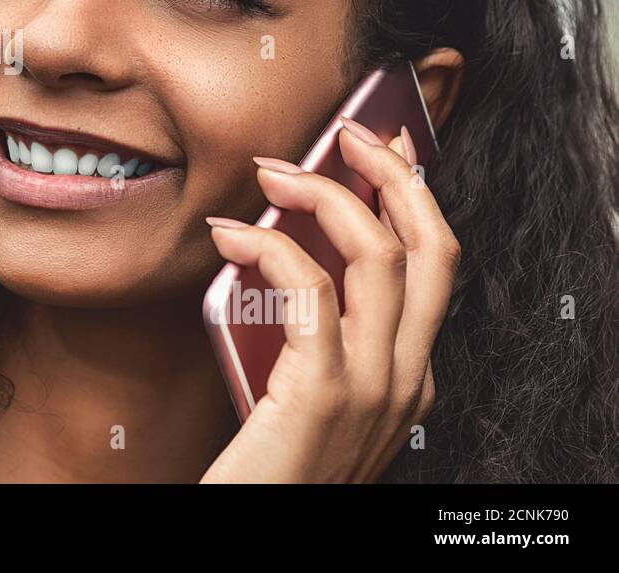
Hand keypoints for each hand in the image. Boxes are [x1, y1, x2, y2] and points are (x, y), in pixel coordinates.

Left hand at [199, 118, 460, 482]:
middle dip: (392, 175)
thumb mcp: (307, 390)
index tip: (377, 147)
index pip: (434, 266)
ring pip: (378, 257)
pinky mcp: (321, 395)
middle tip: (346, 133)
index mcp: (408, 375)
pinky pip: (309, 293)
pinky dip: (268, 248)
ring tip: (269, 174)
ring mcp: (372, 389)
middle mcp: (406, 379)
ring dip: (322, 195)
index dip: (411, 195)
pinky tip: (229, 237)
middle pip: (431, 248)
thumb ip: (314, 332)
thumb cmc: (265, 461)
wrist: (250, 530)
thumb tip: (286, 246)